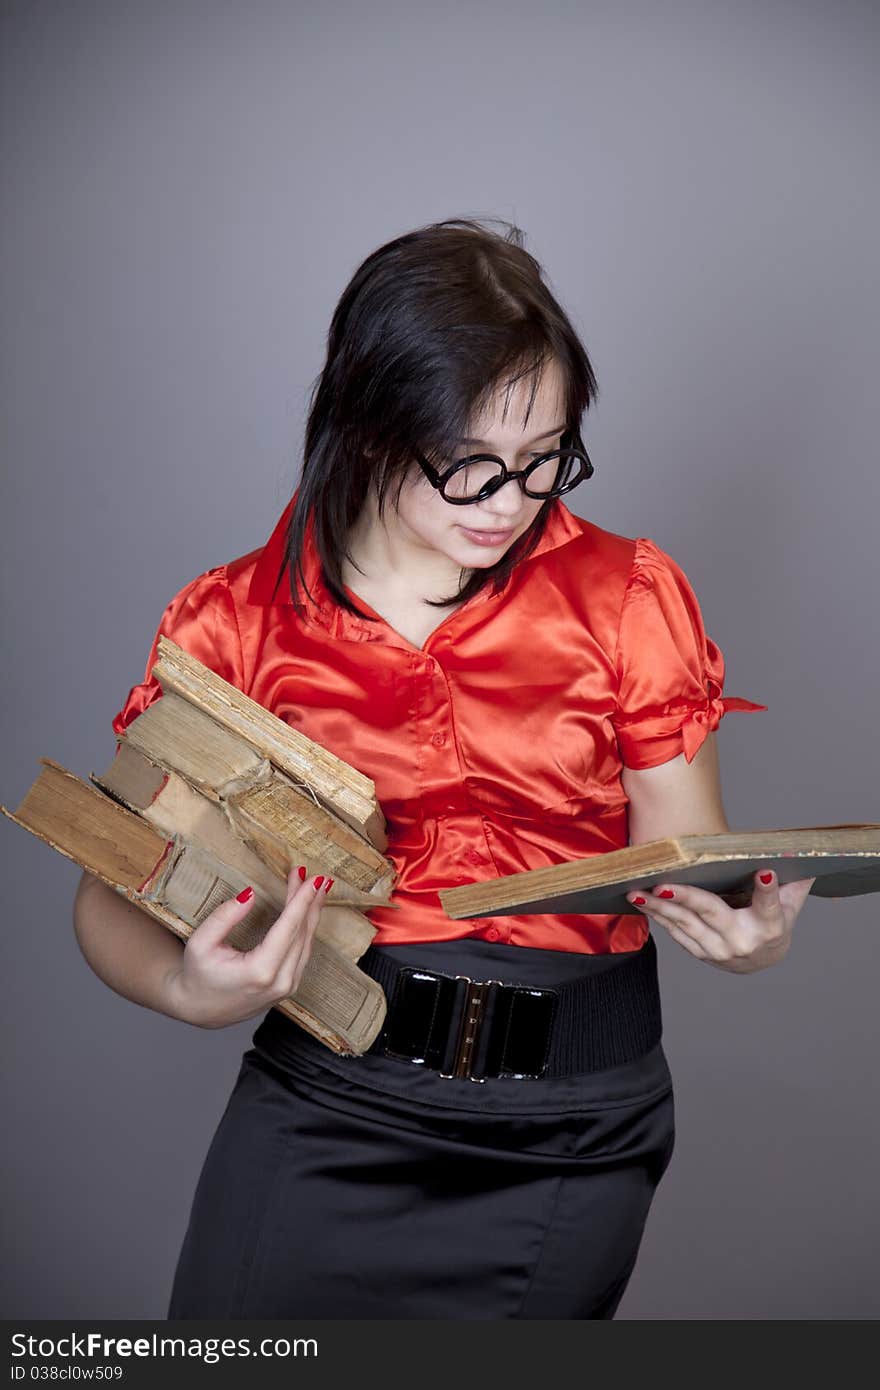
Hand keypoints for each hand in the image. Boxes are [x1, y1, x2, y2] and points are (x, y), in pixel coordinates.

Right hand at [164, 867, 331, 1026]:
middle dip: (309, 901)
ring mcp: (287, 987)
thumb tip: (250, 895)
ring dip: (311, 913)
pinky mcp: (288, 987)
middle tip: (316, 876)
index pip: (288, 928)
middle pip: (301, 933)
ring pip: (307, 943)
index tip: (313, 879)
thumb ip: (224, 917)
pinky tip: (308, 912)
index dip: (301, 900)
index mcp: (260, 971)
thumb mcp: (200, 943)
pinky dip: (306, 929)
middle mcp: (280, 982)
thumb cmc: (198, 975)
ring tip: (316, 888)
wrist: (199, 1008)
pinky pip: (303, 953)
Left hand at [626, 870, 816, 972]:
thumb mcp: (790, 904)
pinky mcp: (701, 954)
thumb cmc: (775, 923)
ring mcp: (719, 951)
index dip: (767, 889)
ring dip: (658, 908)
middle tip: (661, 885)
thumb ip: (793, 882)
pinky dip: (659, 917)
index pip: (769, 904)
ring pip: (685, 925)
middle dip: (685, 898)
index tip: (764, 872)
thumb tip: (806, 852)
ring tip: (637, 893)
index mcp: (770, 926)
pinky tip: (642, 903)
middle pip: (712, 913)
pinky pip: (677, 933)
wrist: (763, 960)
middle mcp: (742, 941)